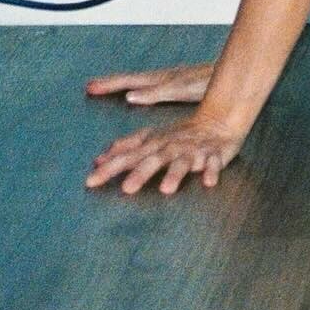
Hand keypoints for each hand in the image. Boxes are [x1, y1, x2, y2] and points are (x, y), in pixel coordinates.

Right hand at [85, 62, 213, 105]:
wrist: (231, 74)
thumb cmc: (209, 82)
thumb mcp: (181, 90)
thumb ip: (156, 92)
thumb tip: (130, 96)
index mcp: (160, 80)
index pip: (128, 81)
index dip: (110, 85)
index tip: (90, 86)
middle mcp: (163, 78)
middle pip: (131, 79)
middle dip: (111, 83)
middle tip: (90, 86)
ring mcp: (171, 80)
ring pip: (140, 82)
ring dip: (123, 85)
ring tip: (107, 88)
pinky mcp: (180, 85)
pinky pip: (151, 85)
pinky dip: (139, 89)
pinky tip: (139, 95)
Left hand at [85, 112, 242, 195]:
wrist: (218, 120)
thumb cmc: (180, 134)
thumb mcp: (151, 138)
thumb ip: (126, 148)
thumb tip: (98, 160)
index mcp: (154, 144)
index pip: (128, 156)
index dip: (110, 168)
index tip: (90, 181)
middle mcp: (171, 147)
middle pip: (153, 160)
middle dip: (141, 173)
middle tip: (126, 189)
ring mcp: (193, 152)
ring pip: (182, 163)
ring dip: (175, 174)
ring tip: (166, 189)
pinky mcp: (214, 155)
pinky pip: (213, 164)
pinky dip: (211, 171)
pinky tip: (208, 183)